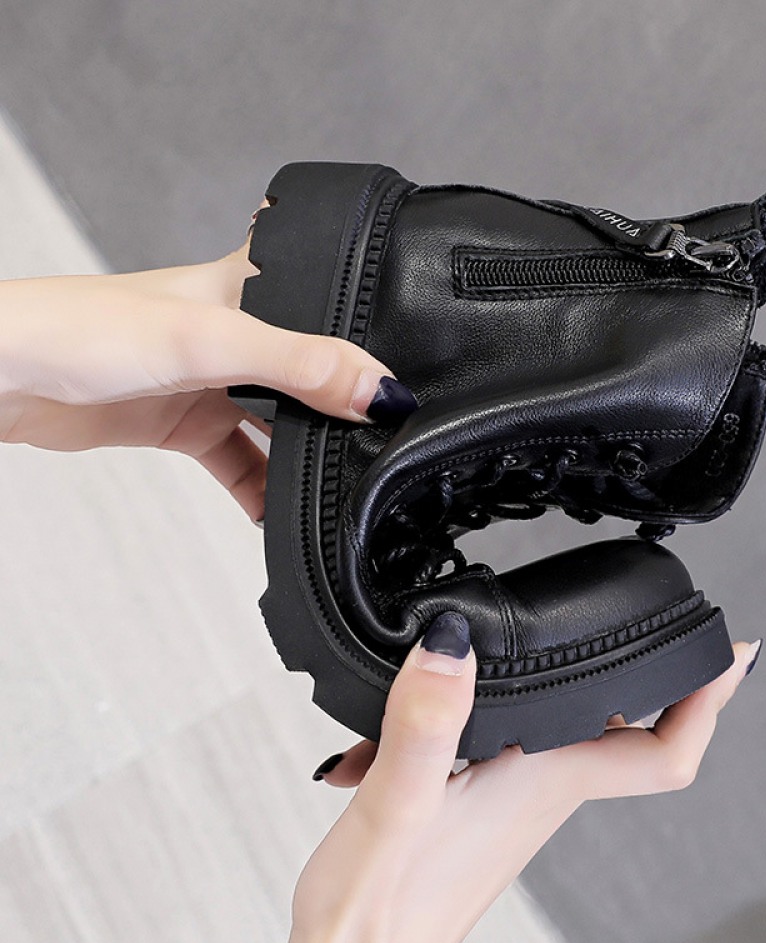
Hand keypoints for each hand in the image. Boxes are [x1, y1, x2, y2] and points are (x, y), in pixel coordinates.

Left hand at [0, 244, 413, 519]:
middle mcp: (242, 334)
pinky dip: (264, 492)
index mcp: (253, 288)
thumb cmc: (84, 329)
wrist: (4, 376)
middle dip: (343, 414)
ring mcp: (217, 383)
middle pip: (314, 378)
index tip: (409, 387)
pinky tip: (281, 515)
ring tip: (335, 490)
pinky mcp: (191, 424)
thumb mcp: (210, 341)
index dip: (373, 344)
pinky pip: (244, 465)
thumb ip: (299, 364)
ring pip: (281, 427)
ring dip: (304, 460)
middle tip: (377, 449)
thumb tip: (379, 391)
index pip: (333, 310)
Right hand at [258, 614, 760, 942]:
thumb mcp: (393, 805)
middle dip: (648, 671)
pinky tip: (413, 715)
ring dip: (549, 685)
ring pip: (560, 730)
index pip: (662, 750)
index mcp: (543, 784)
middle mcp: (540, 792)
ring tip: (542, 643)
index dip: (708, 698)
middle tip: (666, 622)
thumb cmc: (372, 915)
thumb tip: (453, 642)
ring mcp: (512, 803)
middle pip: (626, 728)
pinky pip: (500, 745)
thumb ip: (425, 723)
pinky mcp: (477, 808)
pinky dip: (472, 715)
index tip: (734, 650)